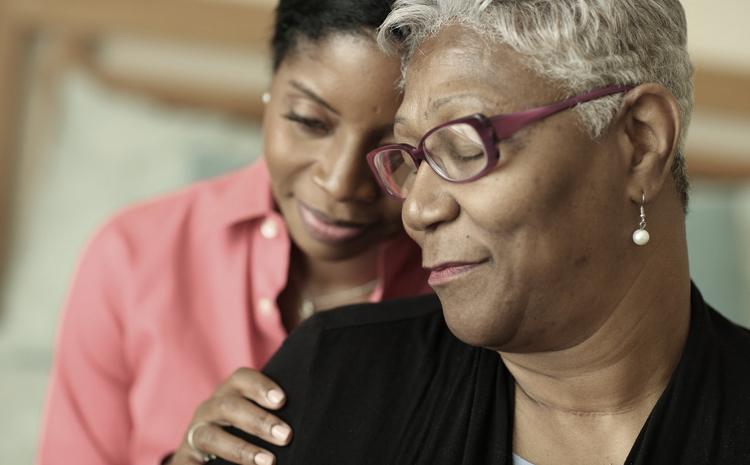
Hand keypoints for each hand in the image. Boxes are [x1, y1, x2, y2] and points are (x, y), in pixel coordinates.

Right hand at [167, 368, 291, 464]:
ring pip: (211, 435)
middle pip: (229, 406)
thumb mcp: (255, 421)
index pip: (241, 379)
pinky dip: (219, 463)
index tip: (282, 400)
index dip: (260, 386)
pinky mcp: (185, 456)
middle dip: (258, 420)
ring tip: (269, 461)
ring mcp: (195, 433)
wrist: (204, 460)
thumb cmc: (242, 435)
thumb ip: (274, 419)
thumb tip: (301, 424)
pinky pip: (195, 460)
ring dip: (242, 449)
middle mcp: (210, 409)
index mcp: (229, 394)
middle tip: (285, 435)